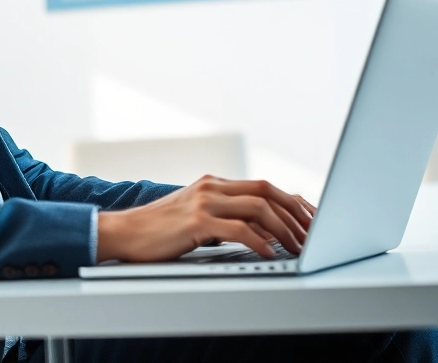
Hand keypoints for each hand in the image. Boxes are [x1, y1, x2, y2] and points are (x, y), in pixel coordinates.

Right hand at [96, 176, 313, 262]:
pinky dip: (259, 242)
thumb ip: (224, 216)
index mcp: (215, 184)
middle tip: (313, 234)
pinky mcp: (196, 221)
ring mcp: (204, 202)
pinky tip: (269, 253)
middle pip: (268, 191)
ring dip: (284, 230)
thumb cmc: (159, 231)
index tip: (311, 218)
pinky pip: (238, 229)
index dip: (292, 201)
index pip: (265, 186)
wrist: (124, 232)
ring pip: (259, 208)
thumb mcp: (196, 216)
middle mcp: (213, 187)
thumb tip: (261, 231)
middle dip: (296, 213)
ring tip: (298, 247)